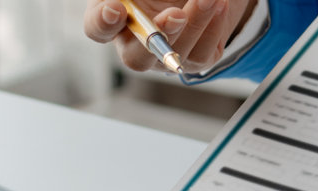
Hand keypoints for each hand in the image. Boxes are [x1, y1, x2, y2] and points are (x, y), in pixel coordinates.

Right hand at [84, 0, 256, 72]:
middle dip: (156, 39)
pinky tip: (219, 5)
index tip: (115, 9)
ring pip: (176, 54)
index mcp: (115, 18)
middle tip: (175, 15)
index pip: (98, 28)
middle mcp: (136, 44)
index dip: (103, 23)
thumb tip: (141, 6)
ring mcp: (166, 57)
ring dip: (196, 22)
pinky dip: (213, 27)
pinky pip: (204, 53)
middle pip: (135, 59)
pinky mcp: (196, 59)